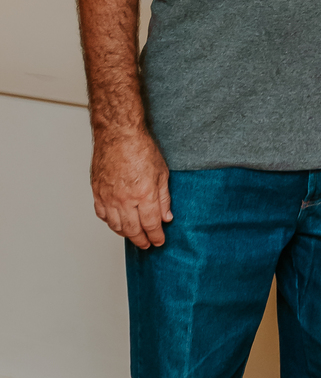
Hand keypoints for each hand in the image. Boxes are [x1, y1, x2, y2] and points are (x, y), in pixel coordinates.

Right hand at [91, 128, 171, 248]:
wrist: (118, 134)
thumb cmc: (140, 148)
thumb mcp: (162, 173)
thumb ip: (164, 198)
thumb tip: (166, 217)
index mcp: (144, 194)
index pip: (151, 225)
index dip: (156, 236)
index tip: (159, 241)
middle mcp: (125, 199)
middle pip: (133, 230)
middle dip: (142, 240)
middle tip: (147, 244)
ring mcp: (109, 197)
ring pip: (116, 226)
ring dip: (126, 234)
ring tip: (134, 235)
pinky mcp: (97, 192)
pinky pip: (102, 215)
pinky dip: (110, 222)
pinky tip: (117, 223)